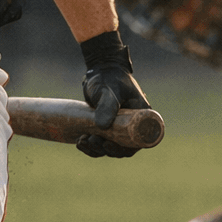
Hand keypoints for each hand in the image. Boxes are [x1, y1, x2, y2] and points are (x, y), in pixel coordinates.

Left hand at [78, 32, 151, 158]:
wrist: (99, 71)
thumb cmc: (108, 78)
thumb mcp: (108, 91)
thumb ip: (107, 105)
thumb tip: (103, 127)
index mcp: (141, 116)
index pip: (138, 140)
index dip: (124, 149)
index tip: (108, 144)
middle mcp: (132, 124)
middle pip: (123, 148)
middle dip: (106, 149)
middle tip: (92, 141)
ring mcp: (120, 127)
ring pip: (110, 147)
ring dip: (96, 149)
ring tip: (82, 141)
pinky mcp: (108, 128)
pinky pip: (101, 144)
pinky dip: (90, 146)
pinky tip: (80, 141)